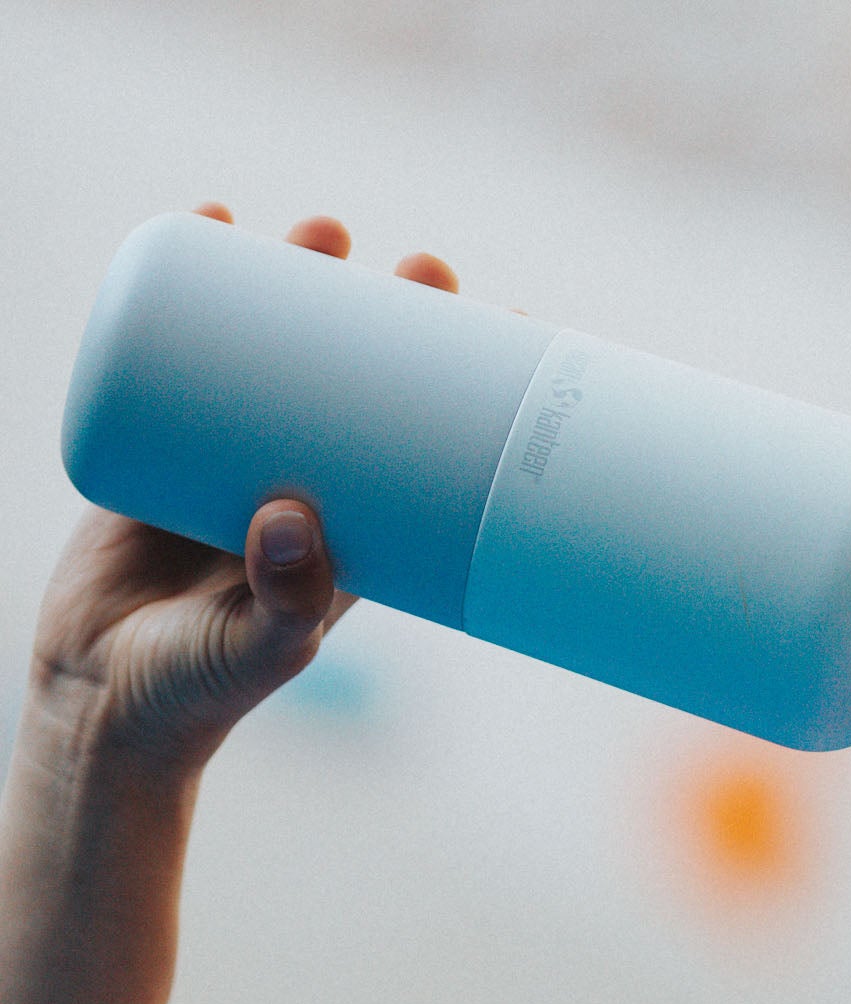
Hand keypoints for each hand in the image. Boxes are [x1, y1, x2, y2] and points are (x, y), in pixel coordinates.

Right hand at [31, 204, 463, 770]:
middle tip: (427, 269)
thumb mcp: (264, 648)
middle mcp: (304, 479)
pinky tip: (214, 222)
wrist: (99, 694)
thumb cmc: (202, 687)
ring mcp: (231, 452)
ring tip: (326, 233)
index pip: (428, 448)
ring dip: (303, 280)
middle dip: (395, 316)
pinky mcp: (158, 434)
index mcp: (359, 529)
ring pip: (279, 347)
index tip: (510, 333)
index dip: (468, 392)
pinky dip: (196, 284)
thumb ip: (287, 601)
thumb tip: (292, 516)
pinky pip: (181, 341)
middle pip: (363, 379)